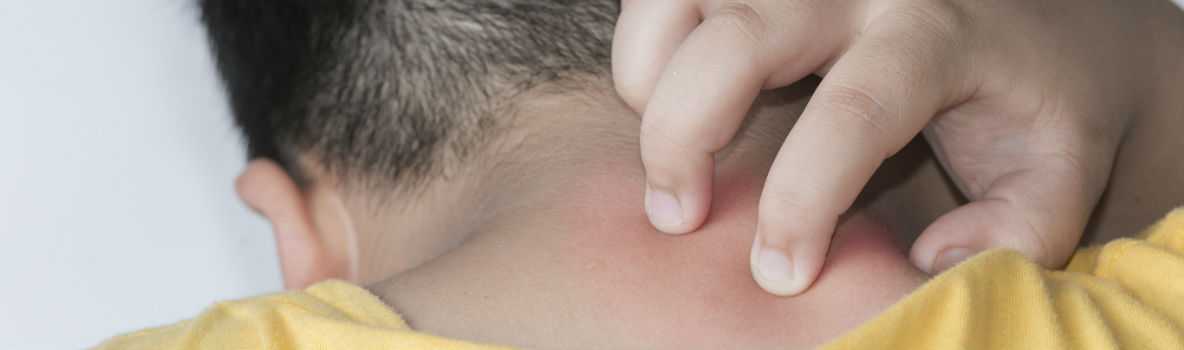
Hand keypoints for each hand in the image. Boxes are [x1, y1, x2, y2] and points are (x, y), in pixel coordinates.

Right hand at [613, 0, 1183, 294]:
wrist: (1037, 18)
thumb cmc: (1033, 101)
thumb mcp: (1058, 170)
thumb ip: (1019, 227)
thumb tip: (930, 260)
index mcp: (937, 37)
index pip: (855, 110)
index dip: (803, 200)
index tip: (778, 273)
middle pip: (743, 38)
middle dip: (685, 134)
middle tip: (675, 217)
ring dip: (650, 79)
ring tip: (666, 154)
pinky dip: (646, 47)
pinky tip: (667, 101)